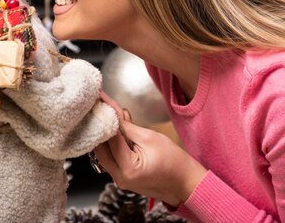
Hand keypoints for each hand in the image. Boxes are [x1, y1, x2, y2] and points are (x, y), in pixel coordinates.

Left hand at [96, 92, 206, 206]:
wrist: (184, 181)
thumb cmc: (173, 161)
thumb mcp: (149, 137)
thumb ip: (127, 127)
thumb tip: (113, 113)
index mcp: (127, 169)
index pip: (109, 139)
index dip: (106, 118)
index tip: (102, 102)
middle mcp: (119, 178)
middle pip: (100, 149)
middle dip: (101, 127)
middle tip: (102, 108)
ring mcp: (119, 180)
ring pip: (103, 154)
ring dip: (105, 135)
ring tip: (110, 116)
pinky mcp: (122, 177)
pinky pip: (111, 158)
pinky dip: (112, 144)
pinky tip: (117, 129)